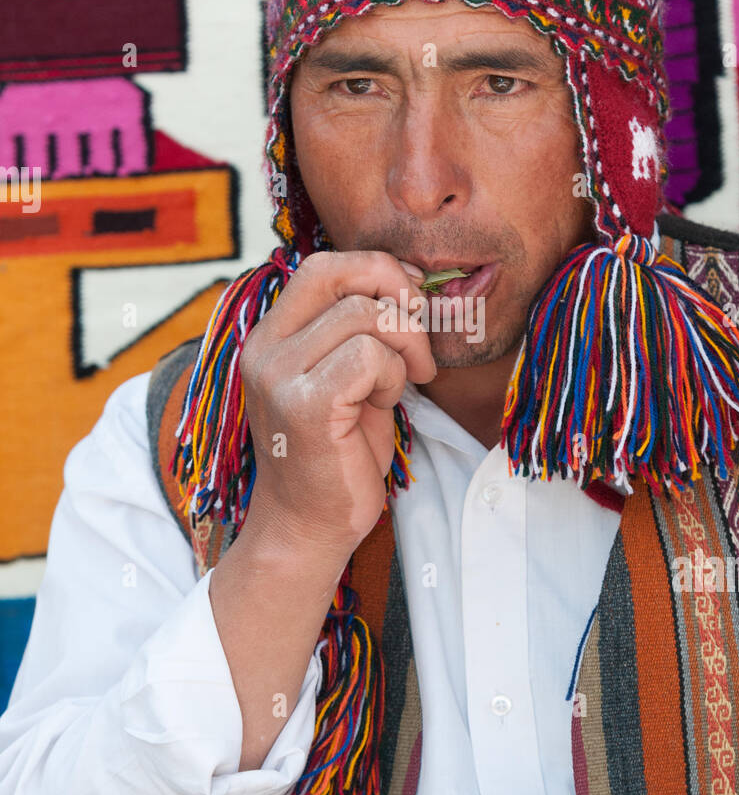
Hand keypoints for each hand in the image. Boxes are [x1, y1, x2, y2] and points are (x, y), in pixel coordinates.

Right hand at [237, 250, 433, 562]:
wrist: (309, 527)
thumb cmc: (338, 454)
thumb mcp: (348, 377)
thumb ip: (360, 329)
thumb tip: (406, 279)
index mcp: (271, 336)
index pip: (322, 266)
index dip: (375, 270)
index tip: (410, 301)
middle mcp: (264, 349)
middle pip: (340, 275)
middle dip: (396, 295)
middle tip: (418, 341)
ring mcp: (278, 376)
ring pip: (364, 316)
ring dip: (402, 347)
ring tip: (398, 385)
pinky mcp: (304, 405)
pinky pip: (368, 356)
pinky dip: (392, 375)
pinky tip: (386, 403)